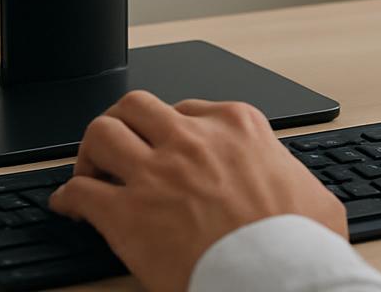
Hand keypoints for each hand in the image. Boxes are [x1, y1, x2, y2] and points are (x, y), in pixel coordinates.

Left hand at [50, 90, 346, 291]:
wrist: (277, 278)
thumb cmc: (300, 246)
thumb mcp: (313, 196)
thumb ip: (291, 179)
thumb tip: (301, 194)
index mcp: (237, 128)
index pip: (189, 109)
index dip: (170, 130)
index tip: (165, 145)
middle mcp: (191, 140)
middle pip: (136, 106)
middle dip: (122, 123)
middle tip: (117, 145)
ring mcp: (157, 173)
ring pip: (102, 133)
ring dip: (90, 152)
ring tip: (89, 171)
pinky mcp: (128, 214)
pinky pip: (80, 192)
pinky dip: (67, 197)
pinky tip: (68, 207)